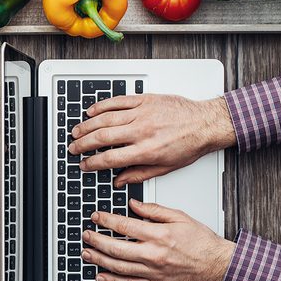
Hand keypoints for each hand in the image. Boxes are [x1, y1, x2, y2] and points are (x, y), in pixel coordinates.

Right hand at [69, 94, 235, 186]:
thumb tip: (119, 181)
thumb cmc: (190, 145)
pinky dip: (102, 105)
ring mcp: (142, 113)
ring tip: (77, 131)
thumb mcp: (166, 168)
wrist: (207, 123)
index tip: (84, 164)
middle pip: (102, 137)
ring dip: (87, 125)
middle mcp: (142, 131)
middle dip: (83, 144)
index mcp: (147, 151)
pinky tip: (92, 111)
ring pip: (105, 118)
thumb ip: (139, 175)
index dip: (92, 163)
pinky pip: (118, 101)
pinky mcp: (145, 100)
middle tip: (73, 147)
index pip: (110, 159)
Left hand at [82, 200, 234, 280]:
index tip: (96, 216)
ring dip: (99, 260)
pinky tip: (101, 276)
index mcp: (160, 235)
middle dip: (96, 240)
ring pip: (119, 267)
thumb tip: (133, 204)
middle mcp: (154, 255)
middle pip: (116, 248)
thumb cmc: (202, 242)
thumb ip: (154, 210)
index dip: (106, 220)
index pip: (125, 226)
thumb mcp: (180, 217)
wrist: (219, 265)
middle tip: (86, 234)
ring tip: (86, 253)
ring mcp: (154, 272)